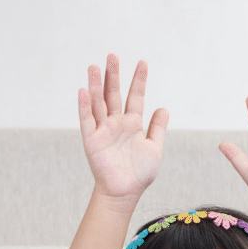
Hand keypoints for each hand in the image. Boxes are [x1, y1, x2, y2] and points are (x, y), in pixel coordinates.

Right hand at [78, 55, 168, 202]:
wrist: (125, 192)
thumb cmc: (139, 174)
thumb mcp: (154, 148)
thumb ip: (157, 128)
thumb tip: (164, 108)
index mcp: (132, 124)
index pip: (135, 97)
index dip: (139, 80)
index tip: (142, 62)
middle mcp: (116, 123)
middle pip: (114, 94)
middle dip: (114, 75)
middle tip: (113, 55)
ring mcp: (103, 130)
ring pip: (98, 103)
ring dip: (95, 85)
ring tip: (94, 66)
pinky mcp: (92, 141)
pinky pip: (87, 120)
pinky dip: (84, 106)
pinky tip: (83, 90)